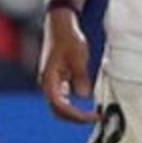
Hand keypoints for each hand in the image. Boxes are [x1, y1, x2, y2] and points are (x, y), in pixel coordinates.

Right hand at [38, 8, 98, 123]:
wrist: (60, 25)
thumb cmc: (67, 38)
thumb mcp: (78, 56)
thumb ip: (80, 76)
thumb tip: (84, 95)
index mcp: (48, 80)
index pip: (60, 107)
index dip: (76, 115)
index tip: (91, 116)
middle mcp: (47, 85)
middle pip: (58, 111)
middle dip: (76, 118)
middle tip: (94, 117)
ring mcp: (51, 84)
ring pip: (60, 107)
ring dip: (75, 112)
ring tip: (92, 112)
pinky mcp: (57, 81)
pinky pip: (64, 98)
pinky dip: (74, 104)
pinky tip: (88, 102)